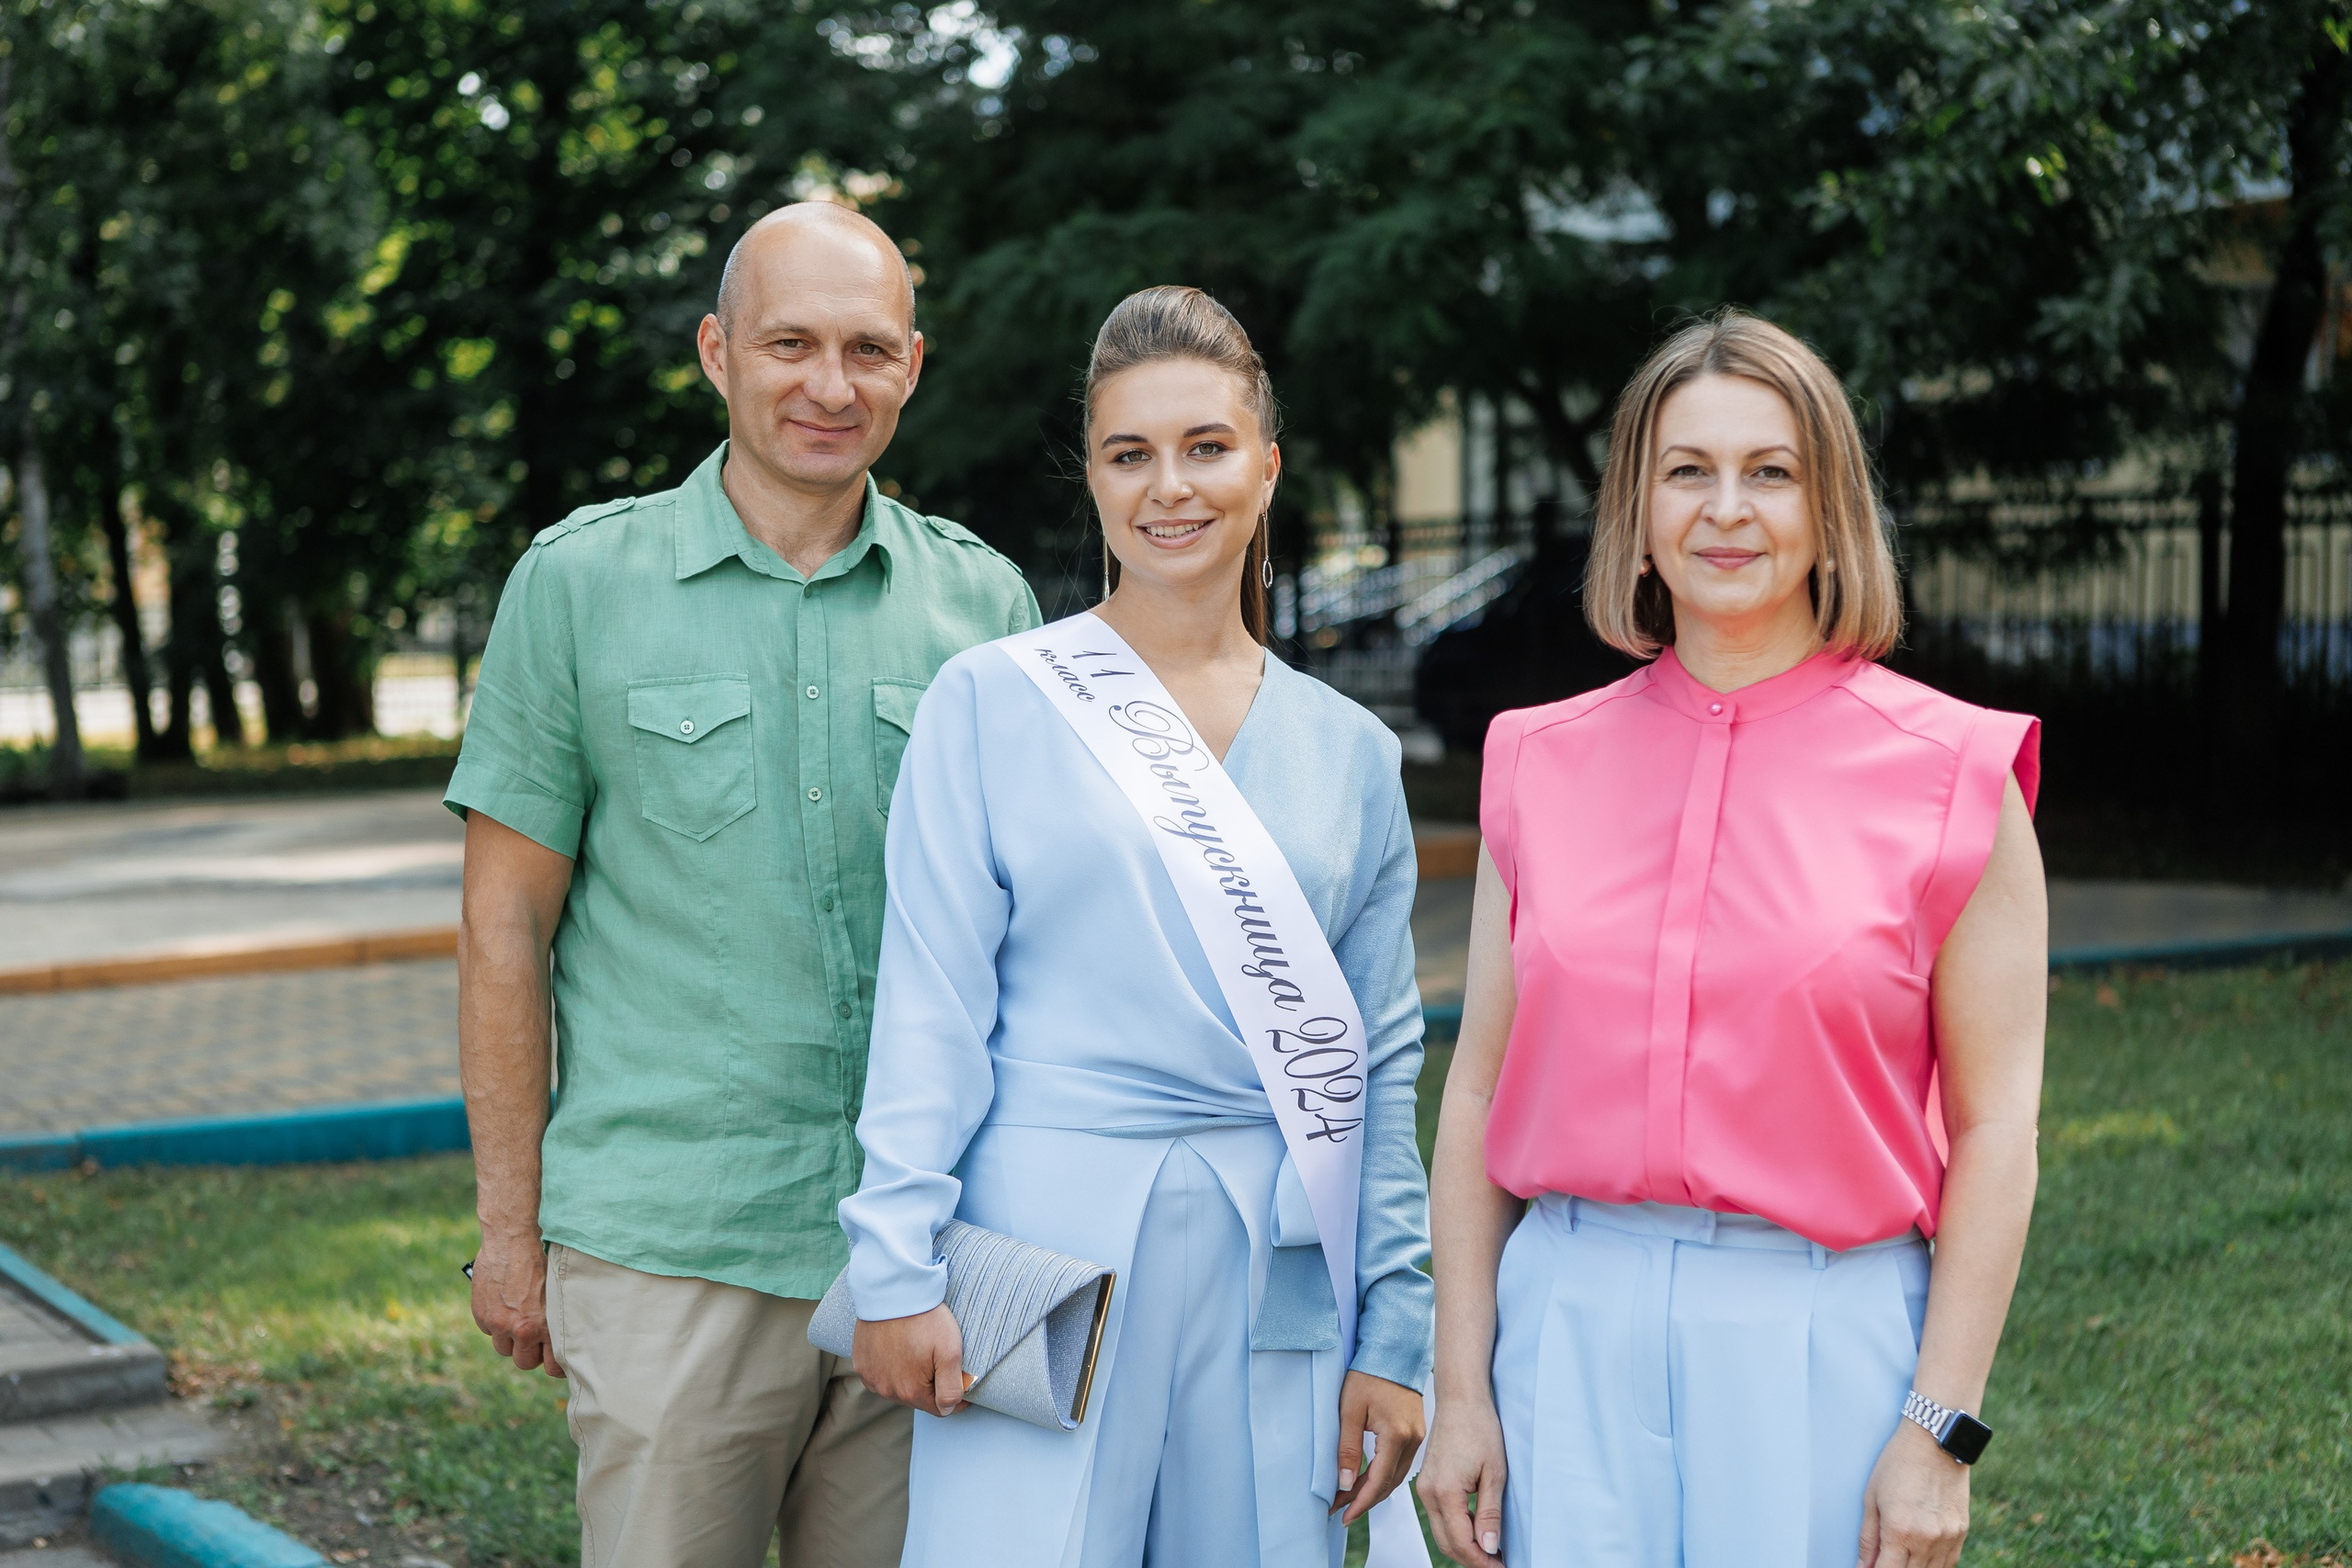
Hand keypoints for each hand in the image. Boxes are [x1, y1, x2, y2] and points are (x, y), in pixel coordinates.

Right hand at [470, 1231, 563, 1376]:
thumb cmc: (543, 1258)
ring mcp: (499, 1324)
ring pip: (504, 1349)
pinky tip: (502, 1303)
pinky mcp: (482, 1315)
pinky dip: (493, 1321)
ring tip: (517, 1318)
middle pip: (524, 1362)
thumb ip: (556, 1318)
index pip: (553, 1366)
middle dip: (529, 1352)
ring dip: (509, 1338)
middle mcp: (522, 1330)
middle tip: (534, 1337)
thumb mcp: (559, 1291)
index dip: (553, 1363)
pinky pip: (488, 1330)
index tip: (553, 1356)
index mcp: (547, 1326)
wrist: (513, 1238)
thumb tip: (563, 1337)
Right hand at [853, 1304, 966, 1415]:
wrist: (893, 1290)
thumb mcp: (950, 1351)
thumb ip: (951, 1388)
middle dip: (931, 1384)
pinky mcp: (861, 1364)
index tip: (961, 1381)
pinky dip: (890, 1368)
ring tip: (917, 1350)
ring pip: (898, 1388)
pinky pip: (880, 1375)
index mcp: (910, 1391)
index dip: (954, 1398)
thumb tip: (949, 1409)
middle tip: (937, 1357)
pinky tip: (897, 1348)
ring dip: (909, 1377)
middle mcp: (887, 1390)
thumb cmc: (925, 1318)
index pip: (939, 1409)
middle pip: (917, 1398)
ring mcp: (871, 1377)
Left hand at [1332, 1370, 1425, 1525]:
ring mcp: (1418, 1437)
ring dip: (1373, 1490)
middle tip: (1340, 1511)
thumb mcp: (1349, 1411)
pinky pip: (1400, 1464)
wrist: (1391, 1352)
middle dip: (1364, 1500)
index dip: (1360, 1502)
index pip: (1378, 1481)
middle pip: (1389, 1483)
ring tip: (1349, 1499)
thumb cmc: (1367, 1375)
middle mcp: (1413, 1440)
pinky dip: (1383, 1476)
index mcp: (1397, 1435)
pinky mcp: (1416, 1432)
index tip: (1343, 1516)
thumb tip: (1345, 1484)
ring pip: (1396, 1476)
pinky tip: (1367, 1480)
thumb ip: (1348, 1449)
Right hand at [1415, 1394, 1505, 1566]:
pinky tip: (1476, 1529)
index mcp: (1445, 1492)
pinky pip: (1439, 1517)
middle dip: (1472, 1559)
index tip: (1502, 1566)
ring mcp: (1424, 1488)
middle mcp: (1428, 1493)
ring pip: (1441, 1533)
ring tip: (1491, 1549)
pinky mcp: (1426, 1482)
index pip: (1462, 1543)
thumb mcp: (1494, 1473)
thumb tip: (1489, 1547)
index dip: (1482, 1561)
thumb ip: (1490, 1513)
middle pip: (1447, 1544)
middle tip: (1498, 1563)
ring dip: (1464, 1546)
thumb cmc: (1479, 1428)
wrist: (1460, 1400)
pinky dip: (1456, 1529)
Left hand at [1858, 1419, 1969, 1567]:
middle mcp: (1926, 1539)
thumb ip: (1868, 1537)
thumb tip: (1863, 1566)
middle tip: (1882, 1559)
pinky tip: (1921, 1557)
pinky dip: (1934, 1565)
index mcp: (1899, 1531)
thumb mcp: (1871, 1497)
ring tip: (1901, 1556)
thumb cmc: (1897, 1464)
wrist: (1935, 1441)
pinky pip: (1949, 1562)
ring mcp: (1948, 1537)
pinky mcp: (1962, 1531)